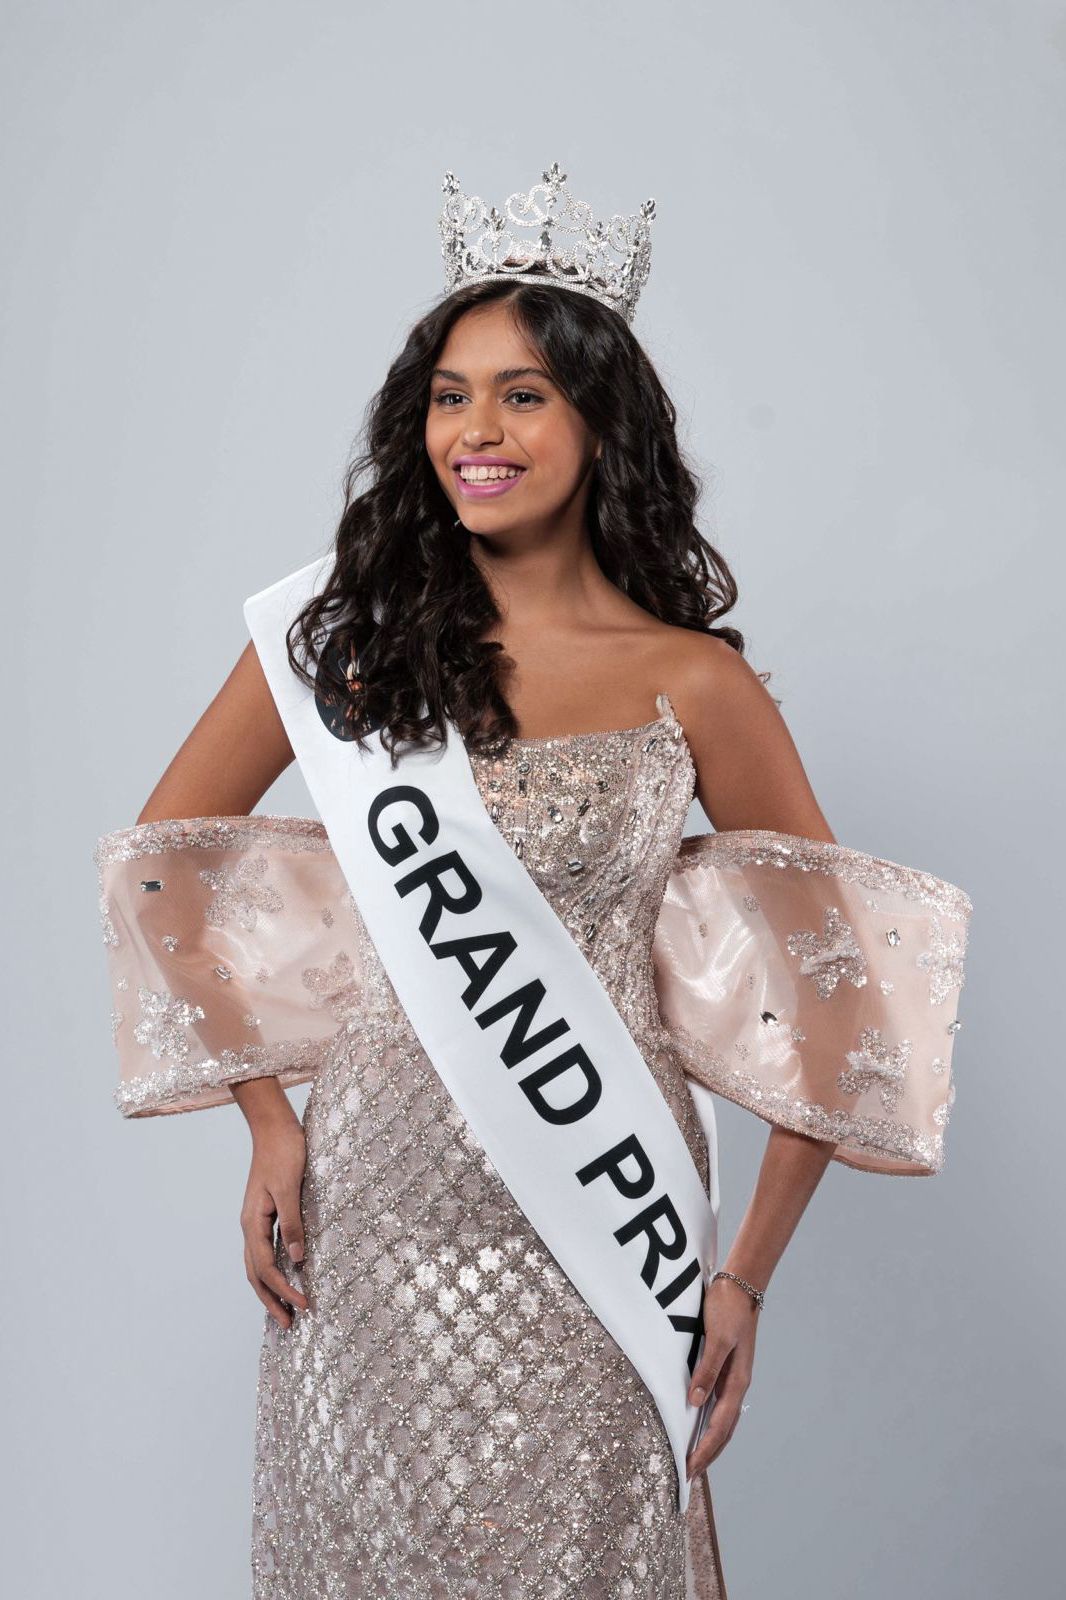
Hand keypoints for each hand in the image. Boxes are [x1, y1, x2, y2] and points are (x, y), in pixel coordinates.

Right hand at [240, 1114, 310, 1330]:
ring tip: (284, 1310)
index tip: (304, 1306)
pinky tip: (284, 1275)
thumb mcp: (291, 1188)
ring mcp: (255, 1220)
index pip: (267, 1268)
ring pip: (257, 1265)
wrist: (274, 1127)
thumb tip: (298, 1260)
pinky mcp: (264, 1214)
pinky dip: (271, 1270)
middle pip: (256, 1274)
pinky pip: (264, 1251)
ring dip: (269, 1290)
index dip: (284, 1290)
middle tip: (288, 1325)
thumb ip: (293, 1223)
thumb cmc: (284, 1152)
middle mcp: (250, 1225)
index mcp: (253, 1222)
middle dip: (271, 1301)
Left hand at [684, 1272, 758, 1479]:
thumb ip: (707, 1370)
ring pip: (722, 1420)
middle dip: (708, 1454)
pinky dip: (710, 1422)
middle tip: (689, 1477)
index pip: (720, 1426)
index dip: (705, 1450)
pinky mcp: (727, 1368)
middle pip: (724, 1430)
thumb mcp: (717, 1339)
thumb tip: (694, 1402)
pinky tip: (699, 1425)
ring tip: (695, 1460)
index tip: (690, 1471)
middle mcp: (736, 1384)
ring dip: (710, 1442)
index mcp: (737, 1381)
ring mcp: (733, 1378)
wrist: (741, 1285)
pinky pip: (718, 1404)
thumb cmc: (728, 1309)